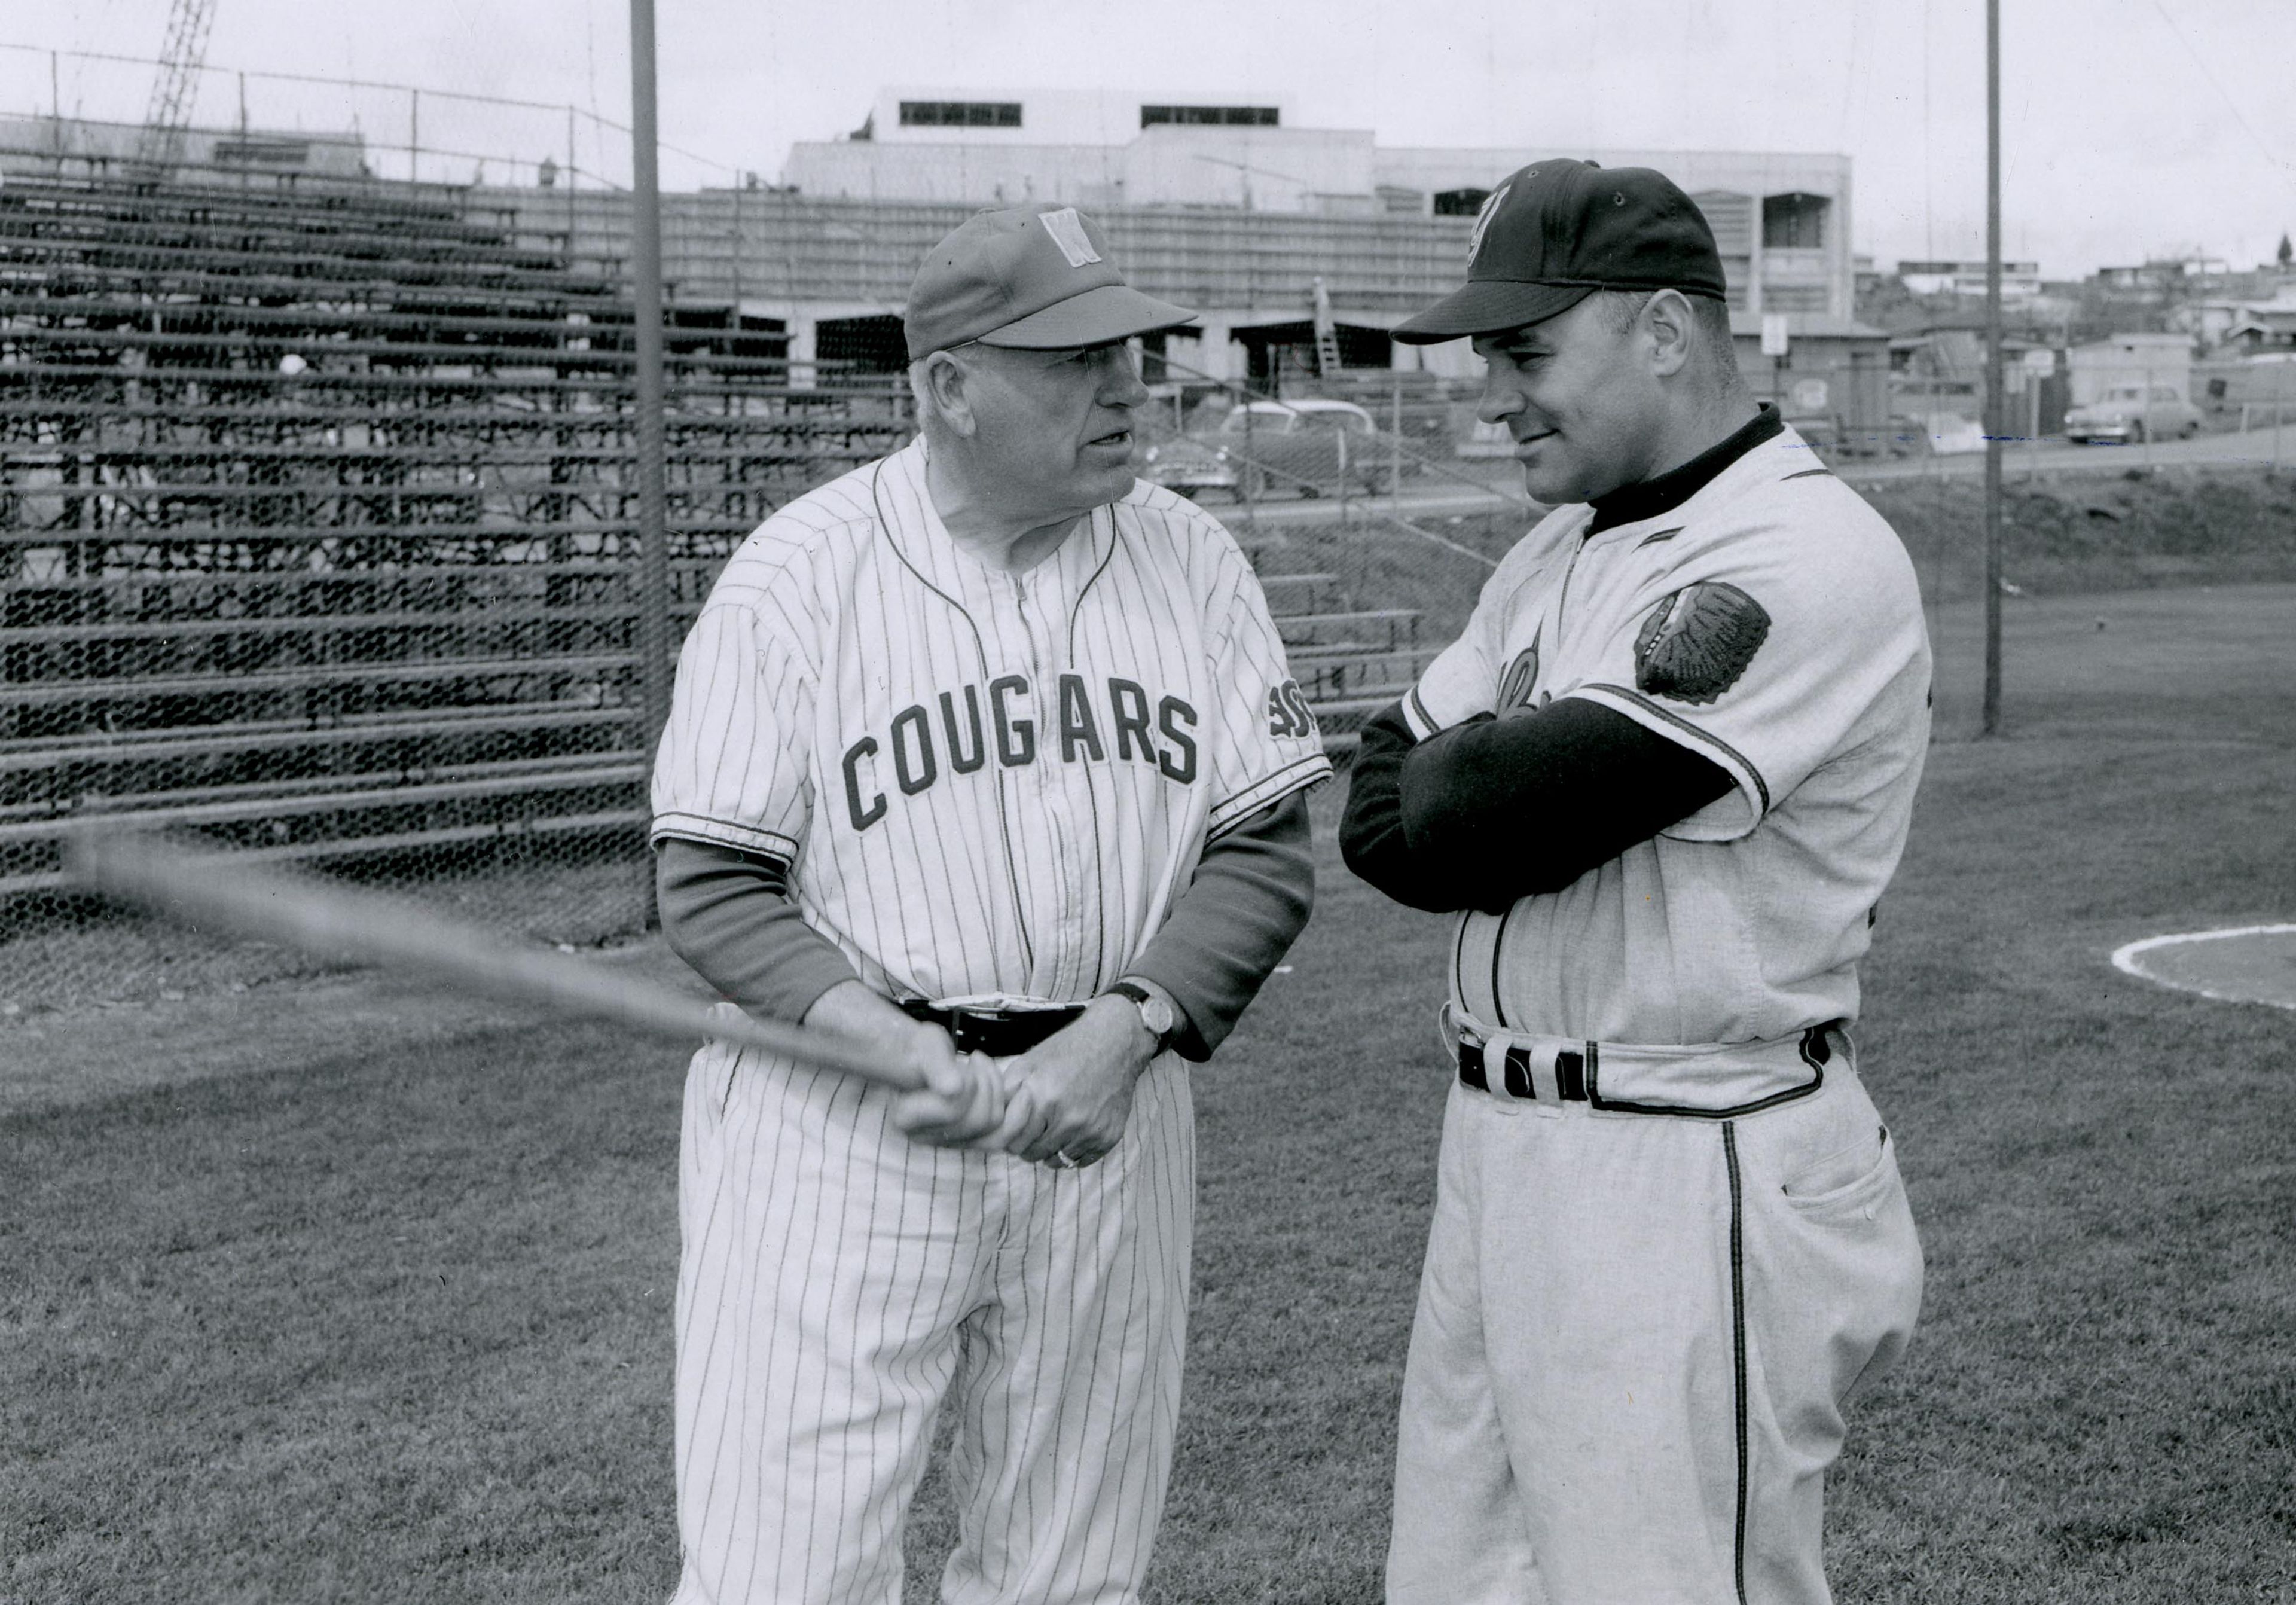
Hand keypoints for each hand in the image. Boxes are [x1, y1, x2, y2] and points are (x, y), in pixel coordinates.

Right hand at [799, 980, 1009, 1148]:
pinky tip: (1000, 1082)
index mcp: (907, 1117)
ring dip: (998, 1091)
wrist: (922, 1059)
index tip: (963, 1061)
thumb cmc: (924, 1049)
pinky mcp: (970, 1139)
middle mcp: (927, 1137)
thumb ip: (937, 1066)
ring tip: (984, 1069)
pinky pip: (1004, 1133)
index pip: (954, 1110)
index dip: (969, 1082)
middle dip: (987, 1085)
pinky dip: (1011, 1105)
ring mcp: (950, 1142)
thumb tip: (952, 1090)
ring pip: (996, 1128)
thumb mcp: (927, 1046)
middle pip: (980, 1121)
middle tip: (976, 1061)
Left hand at [989, 996, 1158, 1167]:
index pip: (1014, 1142)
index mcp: (1042, 1098)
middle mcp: (1066, 1118)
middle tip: (1034, 1130)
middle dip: (1028, 1144)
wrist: (1114, 1044)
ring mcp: (1089, 1130)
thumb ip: (1007, 1092)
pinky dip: (1072, 1152)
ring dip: (1050, 1149)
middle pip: (1033, 1154)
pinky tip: (1073, 1133)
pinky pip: (1080, 1162)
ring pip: (1056, 1161)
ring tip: (1054, 1129)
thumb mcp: (1030, 1062)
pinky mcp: (1107, 1137)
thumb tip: (992, 1120)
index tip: (1015, 1130)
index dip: (1011, 1137)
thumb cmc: (1068, 1051)